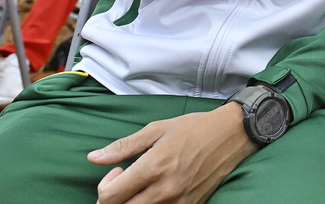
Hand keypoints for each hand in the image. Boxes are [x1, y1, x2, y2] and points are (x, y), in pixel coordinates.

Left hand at [89, 103, 258, 203]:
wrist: (230, 135)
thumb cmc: (194, 128)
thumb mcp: (157, 129)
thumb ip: (124, 146)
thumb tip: (93, 157)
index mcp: (152, 167)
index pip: (109, 196)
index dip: (105, 186)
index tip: (118, 171)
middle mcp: (163, 190)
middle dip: (114, 200)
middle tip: (125, 182)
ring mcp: (178, 202)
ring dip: (132, 203)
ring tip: (141, 186)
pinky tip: (157, 192)